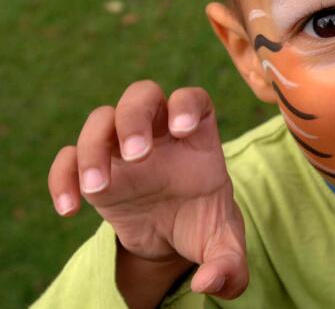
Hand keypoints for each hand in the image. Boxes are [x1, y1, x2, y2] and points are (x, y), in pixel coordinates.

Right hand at [47, 81, 247, 299]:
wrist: (171, 236)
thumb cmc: (203, 224)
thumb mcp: (224, 246)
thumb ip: (228, 266)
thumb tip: (207, 283)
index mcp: (197, 138)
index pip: (192, 98)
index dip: (186, 104)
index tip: (183, 130)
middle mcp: (159, 133)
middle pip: (142, 95)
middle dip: (135, 116)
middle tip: (136, 156)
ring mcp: (123, 148)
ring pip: (101, 119)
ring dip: (94, 147)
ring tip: (99, 189)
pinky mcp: (96, 170)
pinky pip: (68, 157)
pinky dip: (62, 176)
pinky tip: (69, 208)